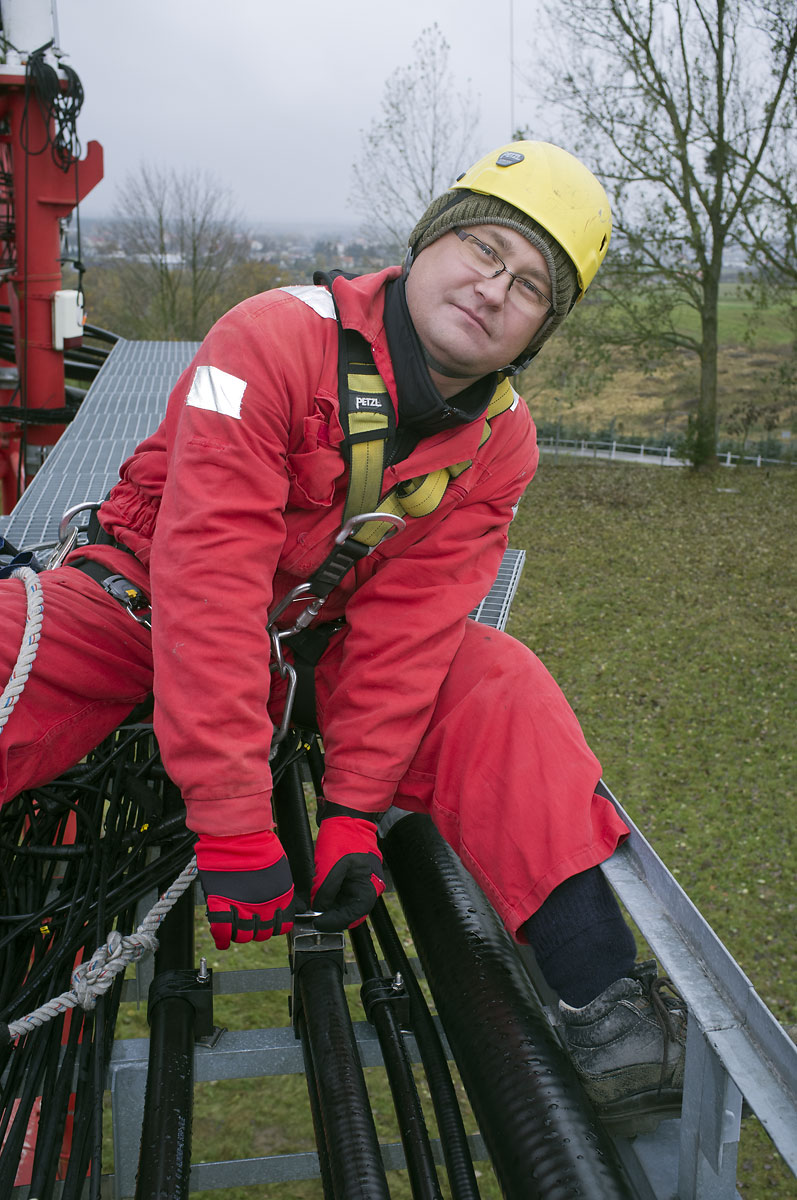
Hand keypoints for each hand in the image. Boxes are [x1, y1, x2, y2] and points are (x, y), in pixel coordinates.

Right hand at [195, 829, 293, 949]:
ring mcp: (242, 908)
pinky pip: (222, 930)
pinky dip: (221, 937)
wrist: (239, 834)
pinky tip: (222, 940)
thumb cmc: (260, 843)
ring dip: (239, 933)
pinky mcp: (221, 904)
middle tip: (249, 920)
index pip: (282, 926)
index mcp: (281, 899)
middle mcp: (264, 908)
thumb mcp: (279, 867)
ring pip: (243, 936)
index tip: (270, 921)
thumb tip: (277, 897)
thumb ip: (278, 887)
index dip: (275, 925)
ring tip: (235, 926)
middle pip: (261, 933)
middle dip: (256, 930)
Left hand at [311, 813, 384, 930]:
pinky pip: (341, 890)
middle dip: (330, 914)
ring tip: (313, 902)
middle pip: (348, 911)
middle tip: (313, 915)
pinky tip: (318, 891)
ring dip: (329, 904)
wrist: (346, 816)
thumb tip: (319, 908)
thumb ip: (325, 893)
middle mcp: (368, 887)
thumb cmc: (343, 837)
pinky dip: (330, 893)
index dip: (333, 921)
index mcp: (369, 888)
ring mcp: (360, 880)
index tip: (317, 922)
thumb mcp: (330, 869)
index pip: (352, 916)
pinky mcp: (352, 874)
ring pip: (343, 902)